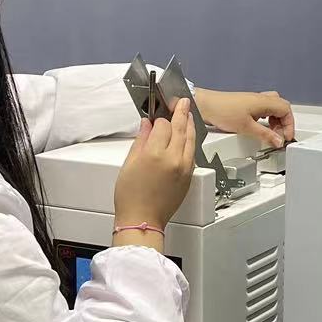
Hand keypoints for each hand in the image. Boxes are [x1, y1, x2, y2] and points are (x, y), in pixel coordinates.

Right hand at [113, 98, 197, 248]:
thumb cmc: (131, 196)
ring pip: (190, 139)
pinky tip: (187, 136)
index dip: (159, 118)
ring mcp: (184, 168)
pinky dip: (190, 141)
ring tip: (188, 114)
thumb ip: (141, 140)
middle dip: (181, 113)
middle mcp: (173, 159)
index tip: (157, 114)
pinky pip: (192, 153)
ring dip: (189, 125)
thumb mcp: (129, 163)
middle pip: (180, 128)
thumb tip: (147, 124)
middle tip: (182, 101)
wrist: (143, 220)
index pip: (162, 125)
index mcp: (155, 154)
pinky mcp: (189, 176)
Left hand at [194, 88, 294, 149]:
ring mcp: (253, 100)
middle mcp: (260, 98)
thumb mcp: (246, 127)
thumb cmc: (222, 111)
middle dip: (284, 122)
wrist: (205, 105)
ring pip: (273, 108)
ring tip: (271, 134)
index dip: (289, 124)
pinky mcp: (246, 103)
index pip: (286, 110)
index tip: (286, 136)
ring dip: (275, 121)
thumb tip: (278, 141)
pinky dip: (266, 118)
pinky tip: (260, 127)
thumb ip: (264, 135)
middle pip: (281, 107)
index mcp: (263, 101)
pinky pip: (263, 109)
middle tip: (280, 136)